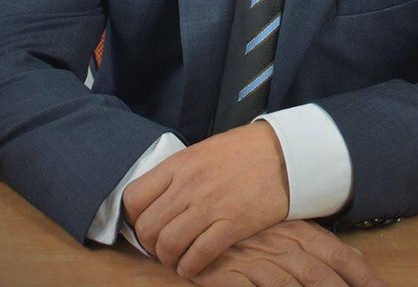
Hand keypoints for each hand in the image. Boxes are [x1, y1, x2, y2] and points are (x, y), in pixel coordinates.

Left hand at [122, 121, 288, 277]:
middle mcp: (188, 186)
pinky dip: (190, 267)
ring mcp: (210, 206)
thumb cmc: (243, 150)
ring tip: (177, 258)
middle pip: (147, 227)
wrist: (284, 151)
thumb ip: (178, 174)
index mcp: (179, 165)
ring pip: (168, 245)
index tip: (144, 224)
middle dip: (150, 244)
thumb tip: (157, 200)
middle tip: (161, 246)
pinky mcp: (232, 225)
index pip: (133, 198)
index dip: (133, 218)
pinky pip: (198, 255)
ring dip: (168, 259)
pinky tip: (194, 264)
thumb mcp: (202, 151)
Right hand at [190, 220, 385, 286]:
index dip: (361, 274)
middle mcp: (279, 243)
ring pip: (291, 283)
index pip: (336, 253)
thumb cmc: (243, 228)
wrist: (192, 217)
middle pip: (318, 272)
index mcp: (295, 230)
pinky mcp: (229, 270)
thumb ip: (310, 244)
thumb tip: (354, 256)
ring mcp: (255, 257)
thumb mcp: (280, 229)